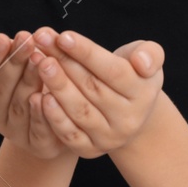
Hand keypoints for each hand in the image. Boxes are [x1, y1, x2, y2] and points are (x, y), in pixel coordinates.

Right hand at [0, 31, 69, 160]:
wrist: (57, 123)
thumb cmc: (36, 84)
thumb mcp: (25, 65)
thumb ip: (23, 52)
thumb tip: (29, 35)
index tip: (2, 38)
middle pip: (0, 88)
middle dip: (13, 62)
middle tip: (25, 40)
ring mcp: (14, 131)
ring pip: (19, 106)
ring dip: (28, 81)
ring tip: (39, 60)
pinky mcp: (37, 146)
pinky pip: (38, 130)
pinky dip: (41, 114)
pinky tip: (45, 96)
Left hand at [26, 28, 165, 159]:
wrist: (129, 112)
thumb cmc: (133, 75)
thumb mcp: (148, 59)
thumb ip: (149, 55)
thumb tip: (141, 62)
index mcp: (144, 94)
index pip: (113, 71)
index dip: (87, 53)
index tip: (63, 36)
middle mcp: (129, 120)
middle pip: (92, 88)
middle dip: (64, 62)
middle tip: (42, 41)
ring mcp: (110, 138)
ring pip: (80, 111)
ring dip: (56, 86)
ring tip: (38, 62)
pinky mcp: (91, 150)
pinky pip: (70, 134)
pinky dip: (53, 116)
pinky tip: (38, 95)